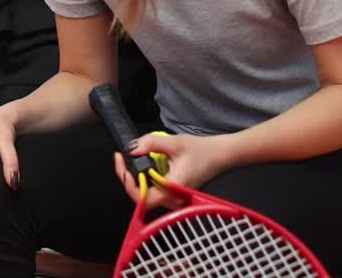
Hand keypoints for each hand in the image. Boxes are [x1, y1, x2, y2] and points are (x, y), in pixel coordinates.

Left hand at [111, 132, 234, 209]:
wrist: (220, 155)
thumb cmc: (202, 151)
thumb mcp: (175, 143)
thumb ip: (151, 144)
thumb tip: (132, 148)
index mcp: (172, 190)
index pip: (141, 197)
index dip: (127, 182)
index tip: (122, 162)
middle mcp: (172, 199)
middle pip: (140, 196)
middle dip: (127, 177)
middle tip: (121, 158)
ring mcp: (173, 198)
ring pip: (146, 194)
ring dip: (135, 178)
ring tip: (128, 160)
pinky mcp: (173, 193)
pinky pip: (153, 190)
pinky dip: (144, 178)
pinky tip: (141, 165)